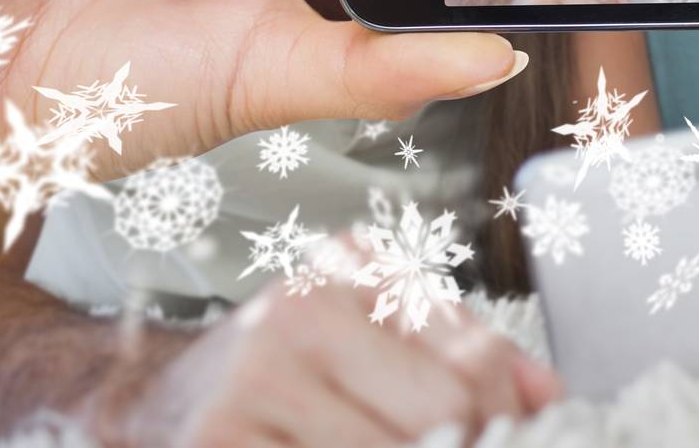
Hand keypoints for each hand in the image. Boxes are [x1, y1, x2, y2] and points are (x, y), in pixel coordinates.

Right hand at [82, 265, 560, 446]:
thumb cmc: (283, 373)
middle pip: (440, 414)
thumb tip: (548, 395)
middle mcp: (298, 309)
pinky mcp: (217, 440)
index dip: (504, 424)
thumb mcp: (373, 334)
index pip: (471, 361)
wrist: (149, 401)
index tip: (504, 441)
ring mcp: (252, 378)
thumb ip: (463, 353)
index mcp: (348, 268)